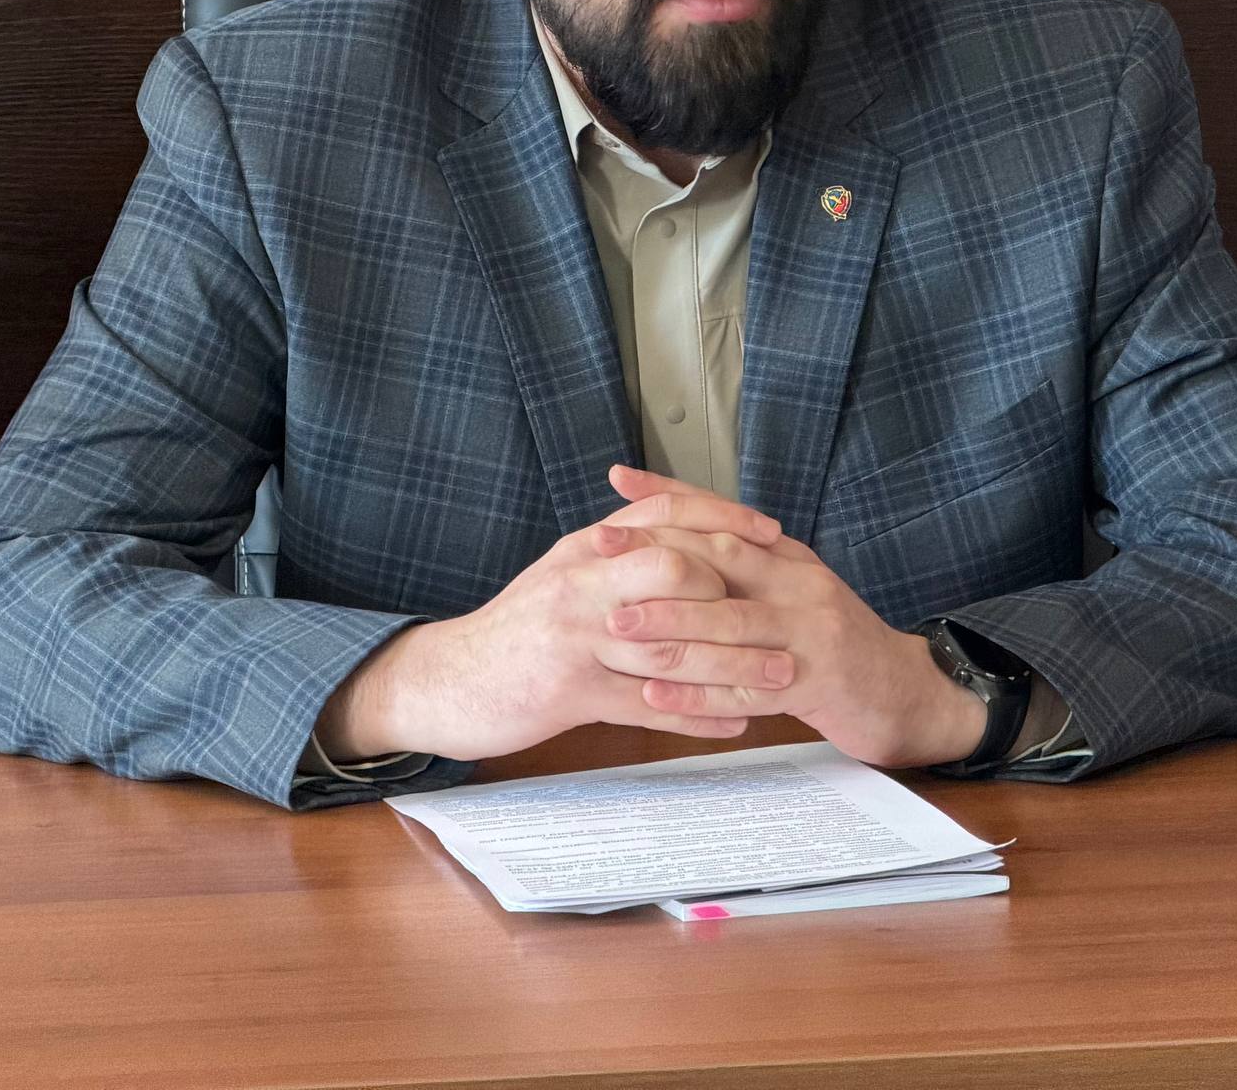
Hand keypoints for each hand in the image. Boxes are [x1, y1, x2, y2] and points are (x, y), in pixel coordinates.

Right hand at [316, 482, 796, 762]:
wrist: (445, 681)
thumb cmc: (515, 632)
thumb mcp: (564, 576)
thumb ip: (616, 554)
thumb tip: (679, 540)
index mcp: (585, 547)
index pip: (664, 513)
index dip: (723, 518)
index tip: (775, 535)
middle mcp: (581, 579)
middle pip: (675, 568)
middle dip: (739, 590)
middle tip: (791, 611)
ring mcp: (573, 635)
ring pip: (669, 642)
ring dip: (733, 661)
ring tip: (781, 675)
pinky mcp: (566, 690)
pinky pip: (645, 703)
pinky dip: (696, 716)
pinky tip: (734, 723)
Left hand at [597, 466, 990, 767]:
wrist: (905, 693)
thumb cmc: (831, 643)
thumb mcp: (792, 589)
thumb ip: (742, 563)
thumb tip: (675, 526)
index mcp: (789, 558)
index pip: (723, 520)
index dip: (668, 506)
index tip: (614, 497)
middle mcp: (801, 585)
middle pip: (724, 561)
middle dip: (658, 557)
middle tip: (600, 553)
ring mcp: (813, 635)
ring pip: (733, 625)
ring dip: (672, 625)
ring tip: (616, 626)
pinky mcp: (818, 686)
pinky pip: (750, 691)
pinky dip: (700, 695)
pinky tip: (657, 698)